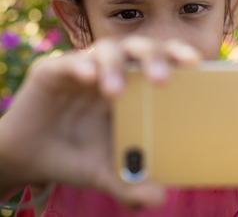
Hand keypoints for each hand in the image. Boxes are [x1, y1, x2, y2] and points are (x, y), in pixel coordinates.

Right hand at [0, 36, 199, 206]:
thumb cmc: (78, 157)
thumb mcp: (106, 174)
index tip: (196, 65)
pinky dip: (79, 66)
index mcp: (133, 89)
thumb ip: (131, 185)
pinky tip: (88, 76)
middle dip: (154, 58)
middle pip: (139, 48)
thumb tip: (161, 198)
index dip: (178, 57)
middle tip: (163, 80)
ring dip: (114, 67)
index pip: (161, 61)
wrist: (31, 158)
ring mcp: (84, 69)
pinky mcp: (52, 72)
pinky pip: (67, 62)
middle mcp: (113, 73)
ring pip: (106, 50)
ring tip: (115, 92)